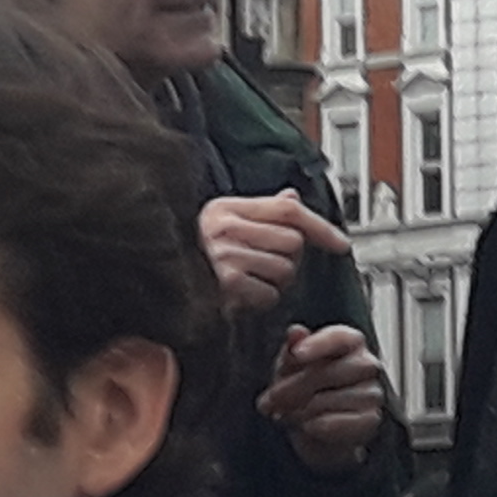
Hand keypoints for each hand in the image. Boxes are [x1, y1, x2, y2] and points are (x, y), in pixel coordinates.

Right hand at [200, 191, 347, 314]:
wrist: (156, 280)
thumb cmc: (192, 253)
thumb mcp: (223, 222)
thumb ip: (262, 210)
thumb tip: (292, 196)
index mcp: (227, 207)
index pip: (288, 210)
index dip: (320, 226)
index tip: (341, 244)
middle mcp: (224, 227)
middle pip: (292, 242)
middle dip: (288, 257)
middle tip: (263, 262)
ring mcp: (224, 256)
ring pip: (285, 270)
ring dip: (275, 281)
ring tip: (250, 278)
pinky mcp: (225, 284)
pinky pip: (269, 294)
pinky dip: (262, 299)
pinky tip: (243, 294)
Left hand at [261, 325, 387, 472]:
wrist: (312, 432)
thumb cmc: (303, 391)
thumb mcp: (289, 368)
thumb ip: (292, 349)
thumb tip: (295, 332)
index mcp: (349, 342)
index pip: (339, 337)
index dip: (318, 344)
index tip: (296, 353)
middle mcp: (366, 364)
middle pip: (332, 370)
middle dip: (296, 386)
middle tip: (270, 400)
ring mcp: (372, 392)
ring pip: (333, 399)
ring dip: (302, 410)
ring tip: (288, 415)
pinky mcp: (371, 419)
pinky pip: (342, 423)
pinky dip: (319, 426)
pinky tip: (307, 426)